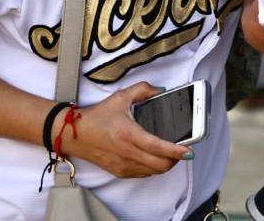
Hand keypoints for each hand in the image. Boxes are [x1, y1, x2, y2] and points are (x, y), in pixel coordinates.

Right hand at [63, 82, 191, 177]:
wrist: (75, 135)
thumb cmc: (97, 117)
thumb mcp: (120, 97)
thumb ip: (143, 90)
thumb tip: (161, 91)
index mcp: (128, 134)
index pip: (158, 147)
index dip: (176, 150)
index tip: (189, 149)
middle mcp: (127, 153)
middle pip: (161, 165)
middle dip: (176, 159)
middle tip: (182, 149)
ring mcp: (123, 165)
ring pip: (154, 172)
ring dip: (166, 164)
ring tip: (170, 152)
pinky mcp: (120, 172)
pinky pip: (144, 174)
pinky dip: (153, 167)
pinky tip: (154, 156)